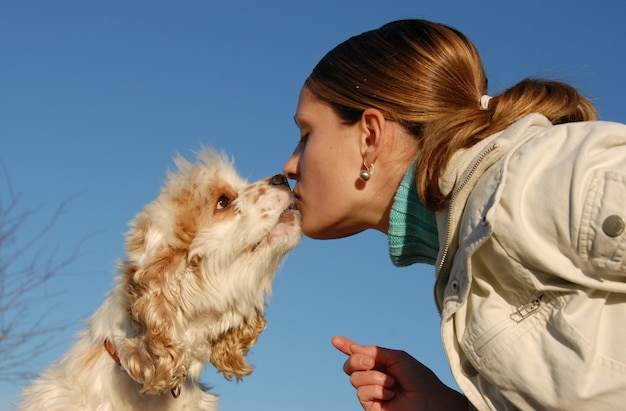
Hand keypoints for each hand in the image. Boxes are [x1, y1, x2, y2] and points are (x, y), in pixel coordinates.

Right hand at [331, 336, 466, 410]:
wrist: (429, 400)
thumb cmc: (418, 378)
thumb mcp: (397, 357)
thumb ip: (375, 352)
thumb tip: (354, 350)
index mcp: (381, 363)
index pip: (360, 355)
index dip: (346, 347)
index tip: (335, 340)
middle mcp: (373, 377)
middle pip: (350, 365)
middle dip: (356, 360)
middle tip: (370, 362)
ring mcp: (371, 392)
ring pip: (354, 378)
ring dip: (374, 377)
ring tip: (391, 383)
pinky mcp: (371, 406)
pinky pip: (361, 392)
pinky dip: (376, 389)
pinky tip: (389, 394)